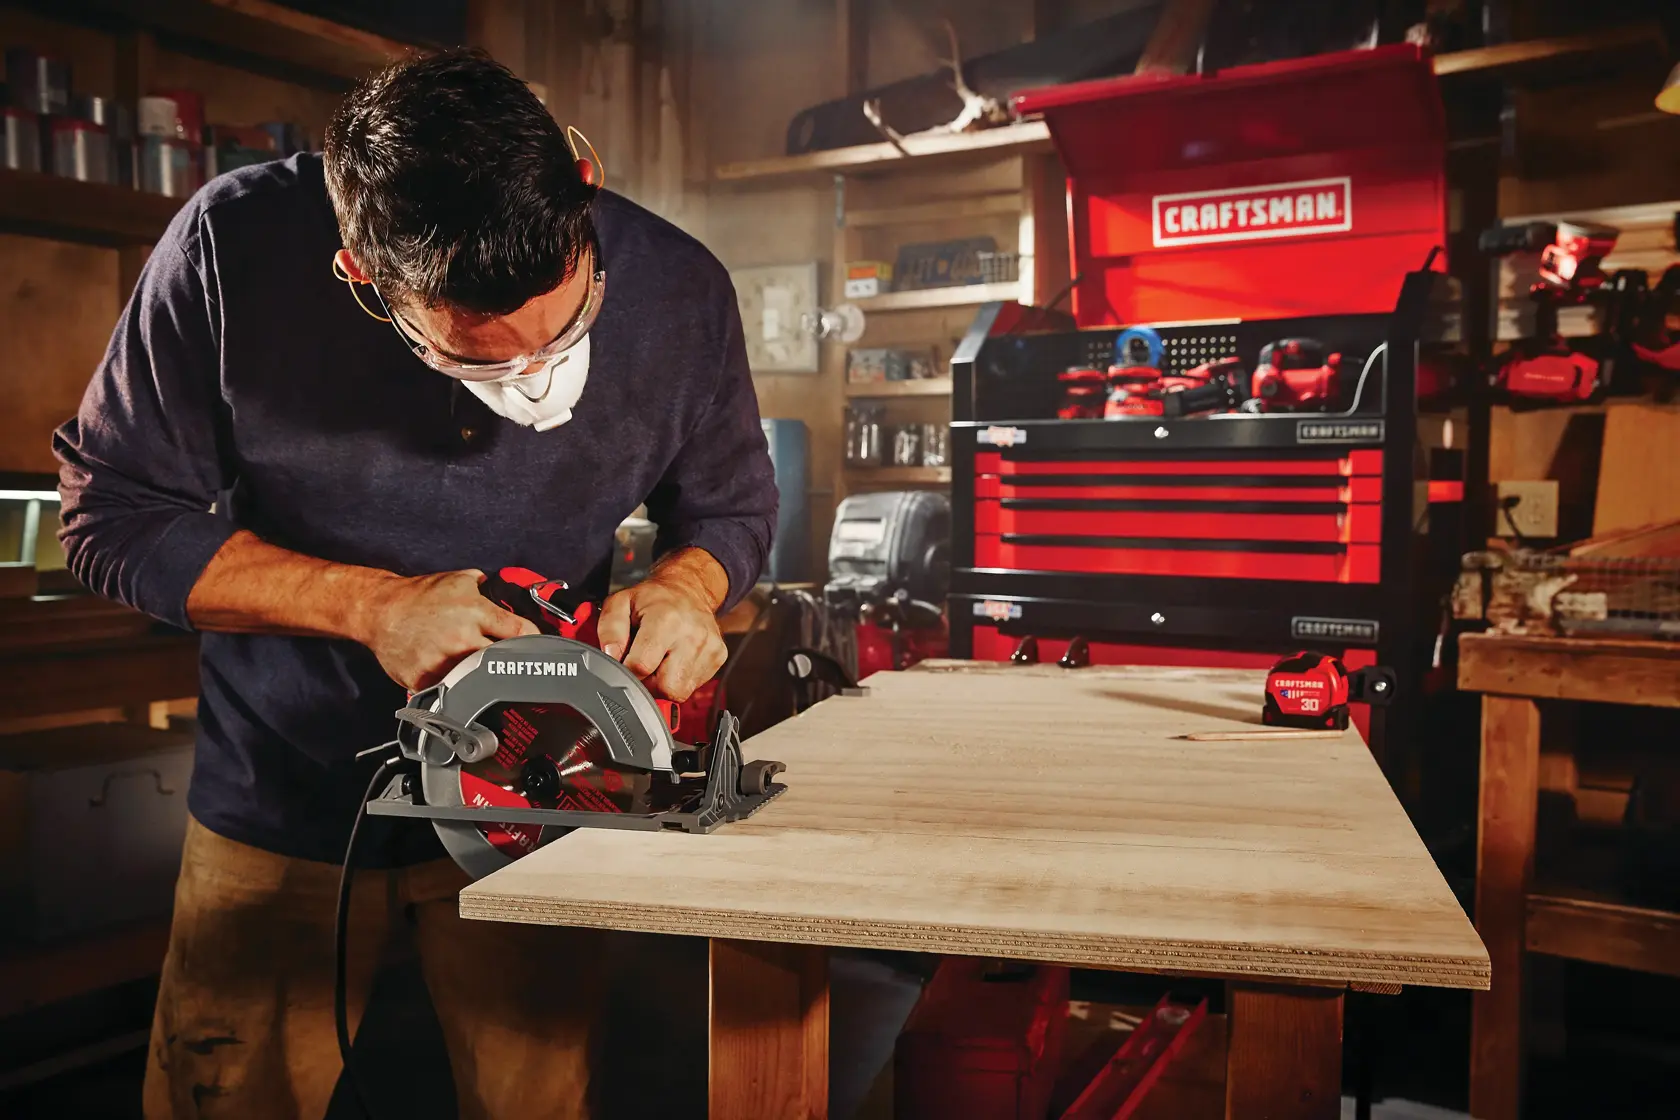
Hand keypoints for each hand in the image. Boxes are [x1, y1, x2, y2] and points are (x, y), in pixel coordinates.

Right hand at [357, 569, 537, 690]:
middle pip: (504, 661)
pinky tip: (455, 681)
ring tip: (480, 672)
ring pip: (479, 680)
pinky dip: (456, 689)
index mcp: (476, 611)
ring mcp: (443, 661)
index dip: (534, 642)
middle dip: (509, 662)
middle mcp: (462, 637)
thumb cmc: (419, 596)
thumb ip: (488, 588)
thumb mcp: (459, 580)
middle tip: (509, 664)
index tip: (537, 649)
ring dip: (483, 678)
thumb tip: (512, 594)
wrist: (380, 610)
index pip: (521, 632)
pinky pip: (451, 691)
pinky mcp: (425, 680)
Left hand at [597, 569, 726, 702]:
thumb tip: (611, 656)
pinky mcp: (719, 656)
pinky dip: (680, 677)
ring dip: (666, 682)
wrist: (688, 588)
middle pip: (666, 688)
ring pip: (681, 691)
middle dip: (650, 684)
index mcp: (666, 620)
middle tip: (644, 664)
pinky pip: (694, 685)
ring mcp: (710, 647)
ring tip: (661, 659)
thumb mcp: (620, 603)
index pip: (641, 667)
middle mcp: (692, 634)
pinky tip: (676, 658)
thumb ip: (609, 629)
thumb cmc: (653, 598)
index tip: (626, 662)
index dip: (628, 671)